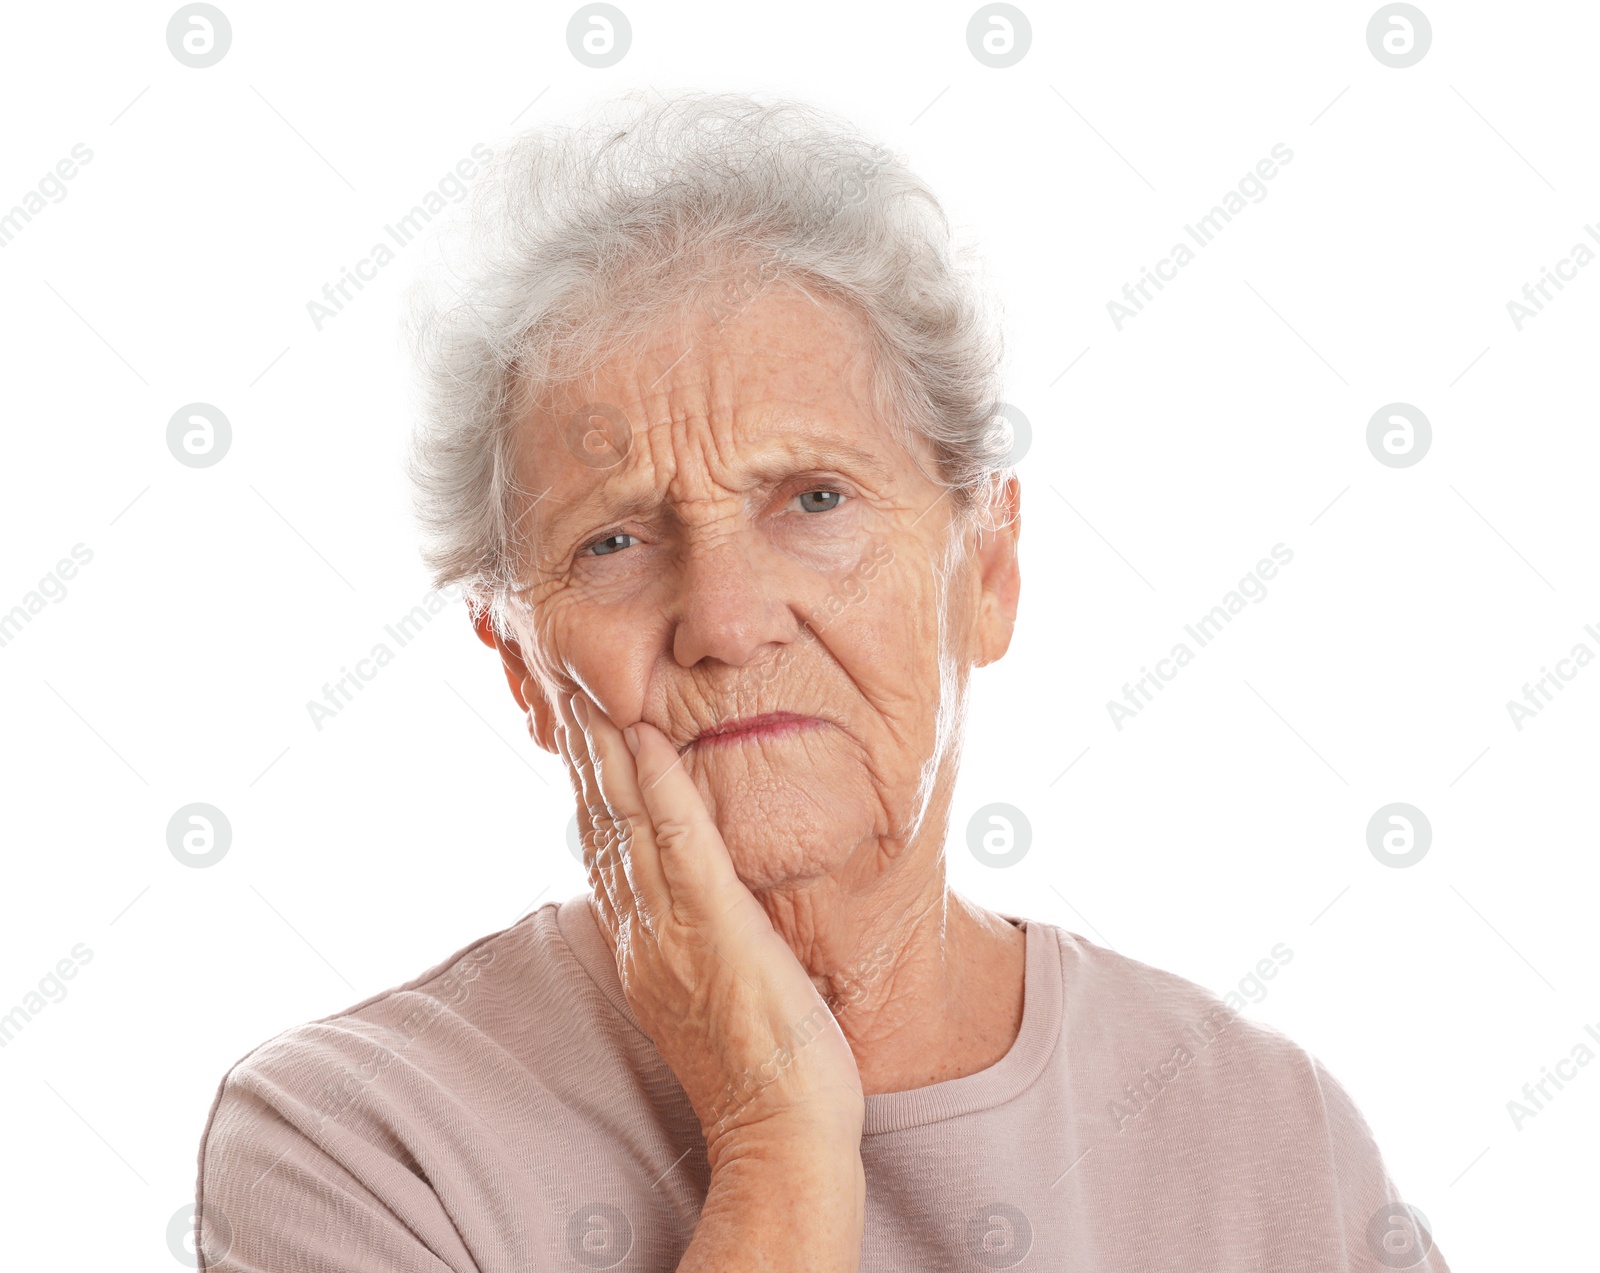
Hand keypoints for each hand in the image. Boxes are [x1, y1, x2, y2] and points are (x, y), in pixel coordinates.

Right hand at [555, 690, 865, 1166]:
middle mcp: (639, 931)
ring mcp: (669, 928)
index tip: (573, 728)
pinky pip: (679, 840)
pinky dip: (659, 784)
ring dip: (604, 748)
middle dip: (579, 750)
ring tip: (586, 689)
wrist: (779, 1134)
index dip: (584, 783)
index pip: (601, 846)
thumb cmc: (762, 1069)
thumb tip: (689, 899)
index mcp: (639, 944)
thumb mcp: (709, 992)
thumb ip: (689, 938)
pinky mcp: (712, 926)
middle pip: (597, 822)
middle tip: (560, 685)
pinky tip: (646, 736)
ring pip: (624, 820)